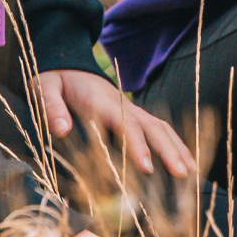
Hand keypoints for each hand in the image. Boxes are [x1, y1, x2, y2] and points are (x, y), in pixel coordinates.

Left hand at [36, 67, 194, 178]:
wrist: (65, 61)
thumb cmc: (54, 79)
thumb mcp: (44, 87)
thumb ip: (52, 107)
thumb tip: (62, 130)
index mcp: (101, 101)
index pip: (124, 124)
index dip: (137, 145)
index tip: (146, 167)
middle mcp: (122, 104)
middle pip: (152, 126)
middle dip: (168, 150)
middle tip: (182, 174)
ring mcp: (130, 109)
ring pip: (160, 126)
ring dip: (177, 147)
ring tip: (191, 171)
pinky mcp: (131, 114)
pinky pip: (157, 128)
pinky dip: (173, 143)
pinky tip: (184, 160)